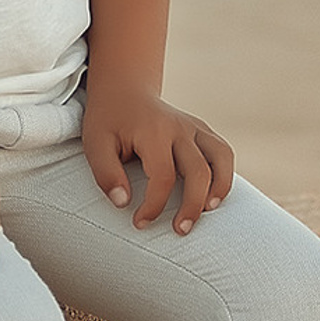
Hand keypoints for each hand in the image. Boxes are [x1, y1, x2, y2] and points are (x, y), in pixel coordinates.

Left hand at [81, 80, 234, 233]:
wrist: (125, 89)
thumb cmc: (108, 121)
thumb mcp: (95, 144)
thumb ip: (106, 174)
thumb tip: (123, 204)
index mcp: (153, 132)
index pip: (162, 176)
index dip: (153, 205)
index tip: (139, 223)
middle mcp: (179, 128)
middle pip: (198, 171)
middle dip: (192, 206)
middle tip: (180, 230)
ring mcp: (194, 127)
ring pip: (221, 157)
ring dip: (220, 188)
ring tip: (209, 212)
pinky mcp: (202, 130)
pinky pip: (222, 152)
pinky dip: (224, 175)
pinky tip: (212, 195)